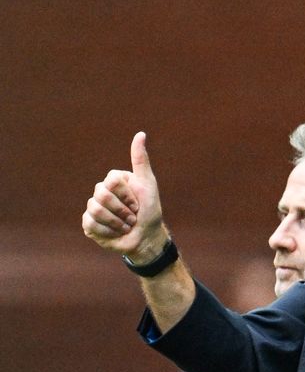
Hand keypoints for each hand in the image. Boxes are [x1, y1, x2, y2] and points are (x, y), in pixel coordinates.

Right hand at [82, 132, 167, 262]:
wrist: (146, 237)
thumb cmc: (150, 210)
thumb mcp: (148, 184)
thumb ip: (141, 160)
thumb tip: (141, 134)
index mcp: (114, 180)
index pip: (111, 181)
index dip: (127, 195)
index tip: (138, 202)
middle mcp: (101, 192)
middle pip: (102, 196)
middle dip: (123, 210)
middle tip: (132, 216)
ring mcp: (93, 208)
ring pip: (95, 210)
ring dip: (117, 222)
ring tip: (126, 225)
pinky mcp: (88, 224)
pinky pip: (90, 224)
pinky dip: (108, 231)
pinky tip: (116, 232)